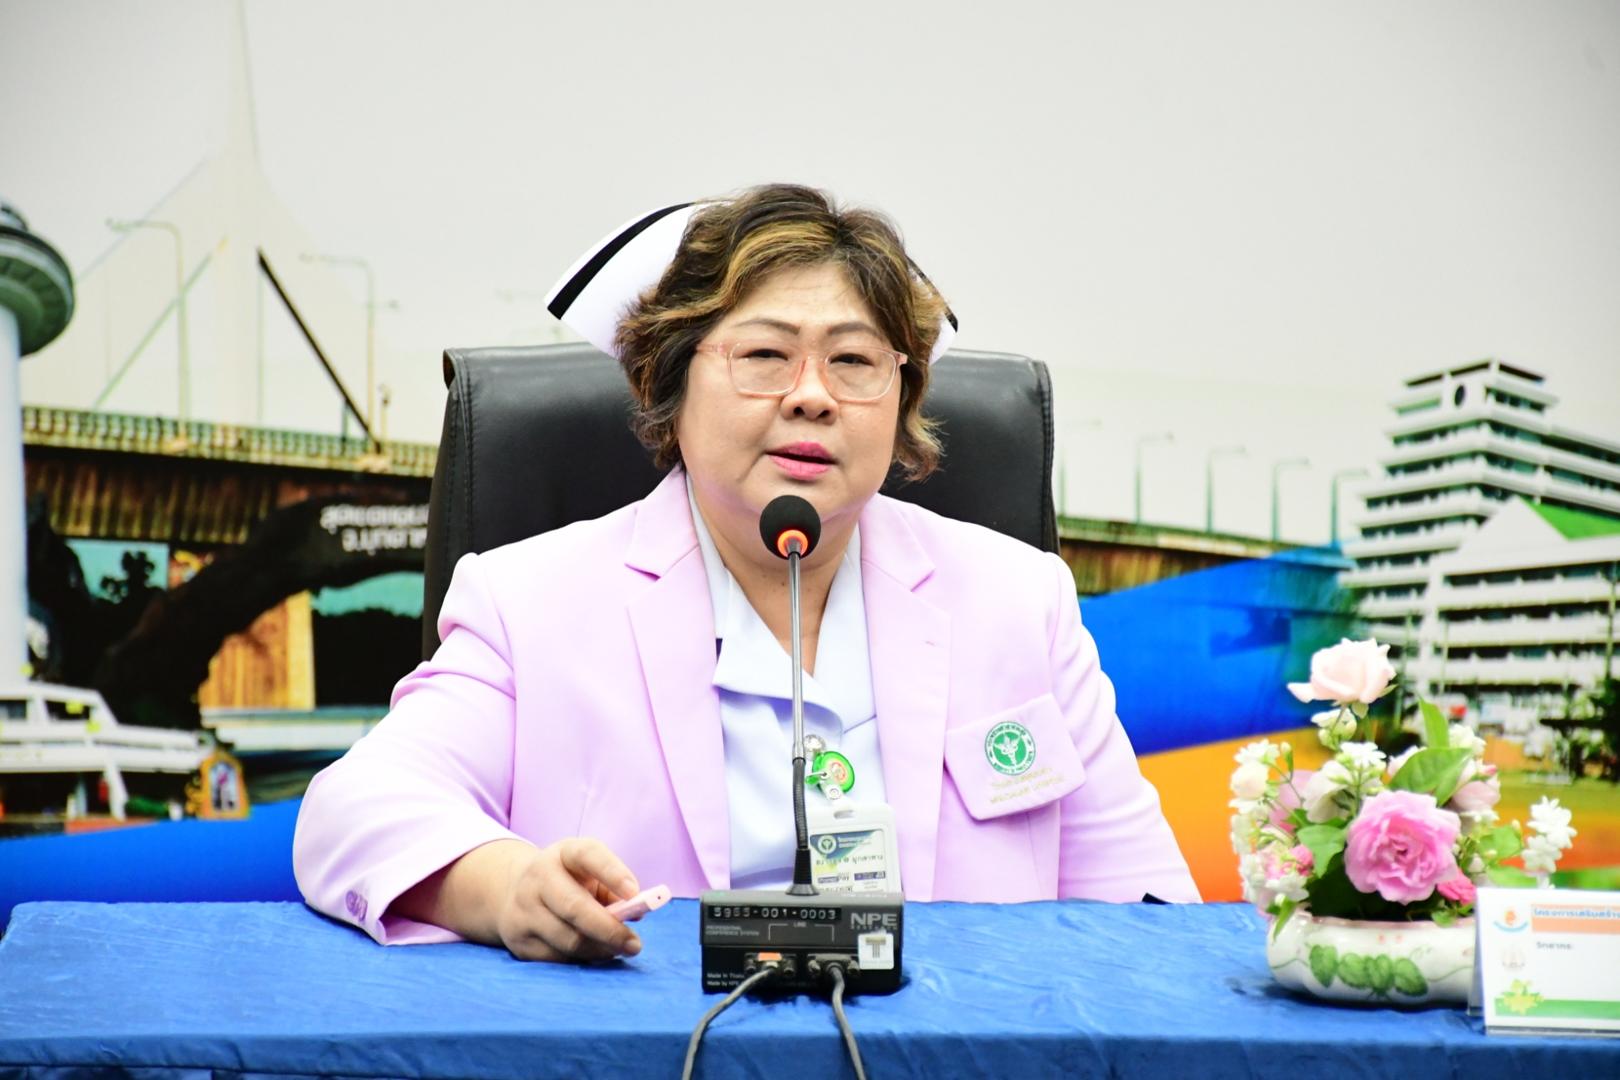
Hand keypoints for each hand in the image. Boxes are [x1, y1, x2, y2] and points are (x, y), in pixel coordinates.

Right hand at [494, 837, 642, 962]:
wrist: (515, 891)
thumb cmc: (570, 881)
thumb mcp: (591, 873)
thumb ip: (615, 889)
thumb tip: (636, 914)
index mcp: (564, 853)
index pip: (588, 855)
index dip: (613, 873)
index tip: (635, 894)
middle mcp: (538, 877)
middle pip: (575, 907)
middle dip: (609, 930)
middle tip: (635, 944)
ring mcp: (524, 910)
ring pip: (568, 940)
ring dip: (600, 950)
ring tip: (617, 950)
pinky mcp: (519, 940)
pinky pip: (557, 958)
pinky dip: (582, 959)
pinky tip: (592, 953)